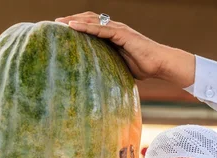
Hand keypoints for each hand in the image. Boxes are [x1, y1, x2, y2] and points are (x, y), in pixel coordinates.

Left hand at [55, 12, 194, 86]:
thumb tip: (100, 79)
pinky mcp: (122, 34)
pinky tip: (73, 26)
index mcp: (113, 36)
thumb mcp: (122, 67)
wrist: (160, 64)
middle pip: (89, 19)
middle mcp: (114, 29)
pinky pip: (101, 28)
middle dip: (72, 20)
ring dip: (75, 20)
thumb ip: (111, 67)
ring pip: (92, 21)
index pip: (92, 27)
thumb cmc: (145, 67)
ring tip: (60, 22)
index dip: (78, 26)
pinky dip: (86, 26)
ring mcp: (118, 30)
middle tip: (55, 23)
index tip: (63, 31)